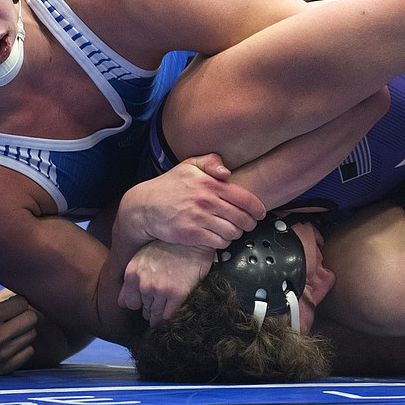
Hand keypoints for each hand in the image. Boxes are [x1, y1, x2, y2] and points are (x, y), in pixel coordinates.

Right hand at [0, 273, 37, 374]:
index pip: (23, 303)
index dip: (18, 302)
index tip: (9, 304)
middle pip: (31, 319)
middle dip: (24, 315)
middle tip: (14, 316)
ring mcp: (0, 355)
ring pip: (32, 335)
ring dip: (24, 331)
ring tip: (10, 329)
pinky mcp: (5, 368)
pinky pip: (29, 352)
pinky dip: (23, 347)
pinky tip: (10, 343)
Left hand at [117, 240, 214, 324]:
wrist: (192, 240)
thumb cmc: (169, 245)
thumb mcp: (143, 256)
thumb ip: (131, 280)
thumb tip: (122, 303)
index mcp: (132, 274)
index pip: (130, 303)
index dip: (140, 304)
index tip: (147, 302)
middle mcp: (144, 284)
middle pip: (144, 309)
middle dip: (151, 309)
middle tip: (160, 303)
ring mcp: (160, 289)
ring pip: (156, 315)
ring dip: (160, 314)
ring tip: (167, 309)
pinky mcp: (177, 294)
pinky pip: (169, 315)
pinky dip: (171, 315)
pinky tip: (175, 308)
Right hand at [121, 154, 264, 249]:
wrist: (144, 207)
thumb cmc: (170, 186)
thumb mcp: (188, 166)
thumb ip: (210, 161)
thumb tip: (227, 172)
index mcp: (210, 183)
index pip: (245, 198)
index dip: (257, 209)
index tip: (260, 213)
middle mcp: (206, 201)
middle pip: (242, 218)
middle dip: (249, 223)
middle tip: (248, 224)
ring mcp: (199, 218)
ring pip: (232, 232)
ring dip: (236, 233)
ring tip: (232, 230)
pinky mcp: (192, 235)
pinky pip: (219, 242)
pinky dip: (223, 242)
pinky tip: (219, 237)